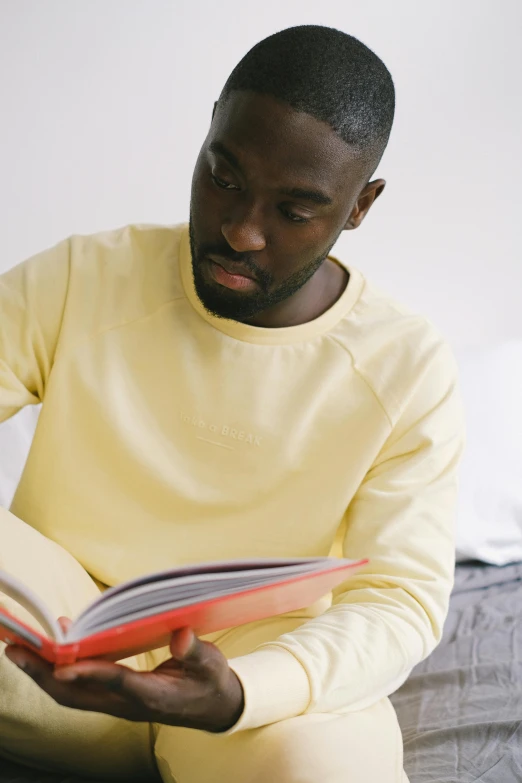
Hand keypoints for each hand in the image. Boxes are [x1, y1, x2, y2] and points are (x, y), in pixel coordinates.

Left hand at [5, 621, 244, 732]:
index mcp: (153, 696)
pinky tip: (49, 648)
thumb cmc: (212, 683)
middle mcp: (128, 704)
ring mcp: (117, 704)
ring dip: (42, 673)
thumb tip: (181, 635)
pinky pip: (77, 689)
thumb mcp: (213, 666)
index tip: (63, 662)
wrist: (213, 708)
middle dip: (43, 673)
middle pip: (77, 694)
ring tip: (18, 648)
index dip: (89, 672)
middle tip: (15, 649)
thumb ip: (196, 652)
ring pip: (70, 694)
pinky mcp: (113, 698)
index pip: (115, 682)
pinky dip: (57, 671)